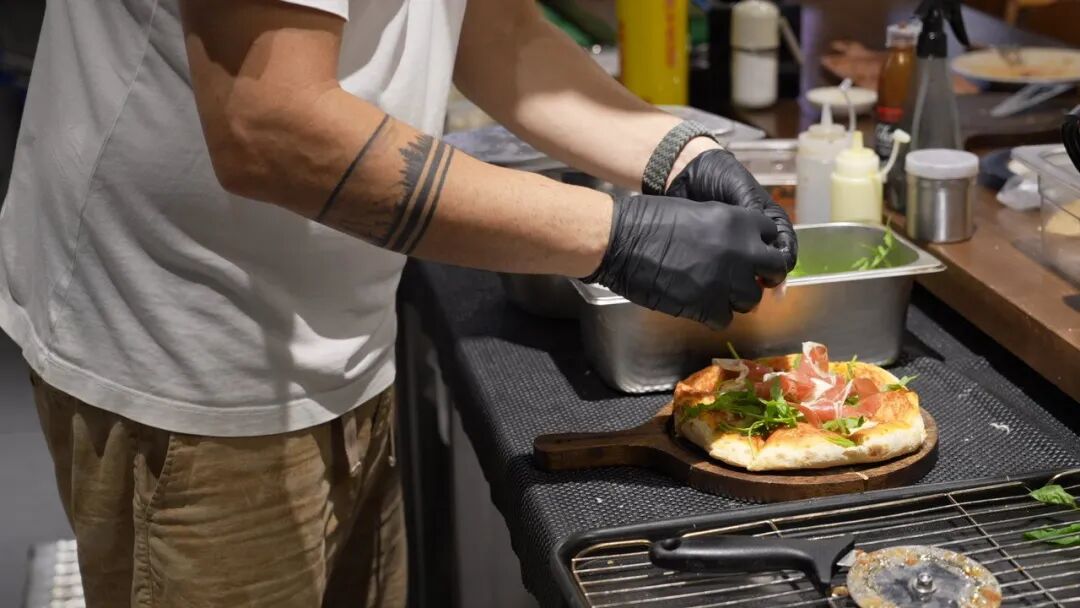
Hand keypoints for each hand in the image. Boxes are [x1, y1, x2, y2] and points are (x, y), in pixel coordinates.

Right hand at [584, 194, 787, 329]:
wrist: (622, 240)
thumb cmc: (651, 219)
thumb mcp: (699, 211)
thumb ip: (727, 229)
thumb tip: (740, 247)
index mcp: (739, 221)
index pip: (773, 237)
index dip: (763, 247)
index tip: (755, 255)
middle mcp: (741, 251)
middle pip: (773, 270)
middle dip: (763, 276)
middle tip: (748, 280)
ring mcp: (726, 281)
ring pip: (751, 299)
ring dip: (736, 297)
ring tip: (716, 293)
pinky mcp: (707, 306)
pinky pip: (725, 318)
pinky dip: (714, 314)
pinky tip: (699, 305)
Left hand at [666, 148, 796, 277]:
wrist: (686, 173)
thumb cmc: (718, 174)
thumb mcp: (739, 185)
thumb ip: (752, 207)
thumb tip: (763, 234)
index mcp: (769, 218)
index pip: (786, 244)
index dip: (784, 259)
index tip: (777, 269)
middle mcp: (757, 234)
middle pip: (771, 262)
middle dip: (770, 275)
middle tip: (761, 284)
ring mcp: (737, 244)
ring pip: (750, 269)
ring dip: (749, 280)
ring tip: (744, 288)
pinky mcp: (718, 251)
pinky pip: (728, 269)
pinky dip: (728, 279)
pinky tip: (724, 286)